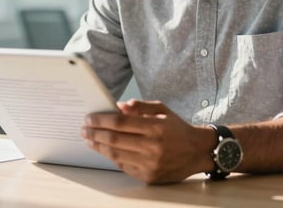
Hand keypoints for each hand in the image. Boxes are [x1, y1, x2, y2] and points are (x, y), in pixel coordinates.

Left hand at [81, 99, 213, 183]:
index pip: (120, 123)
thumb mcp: (162, 110)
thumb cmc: (178, 128)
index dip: (101, 120)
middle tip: (84, 129)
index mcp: (155, 127)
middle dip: (95, 133)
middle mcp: (153, 146)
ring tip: (90, 140)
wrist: (198, 152)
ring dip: (99, 146)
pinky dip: (112, 157)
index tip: (89, 118)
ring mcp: (150, 163)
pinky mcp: (149, 176)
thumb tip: (118, 107)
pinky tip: (105, 150)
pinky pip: (124, 166)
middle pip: (114, 139)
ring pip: (115, 155)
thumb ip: (140, 106)